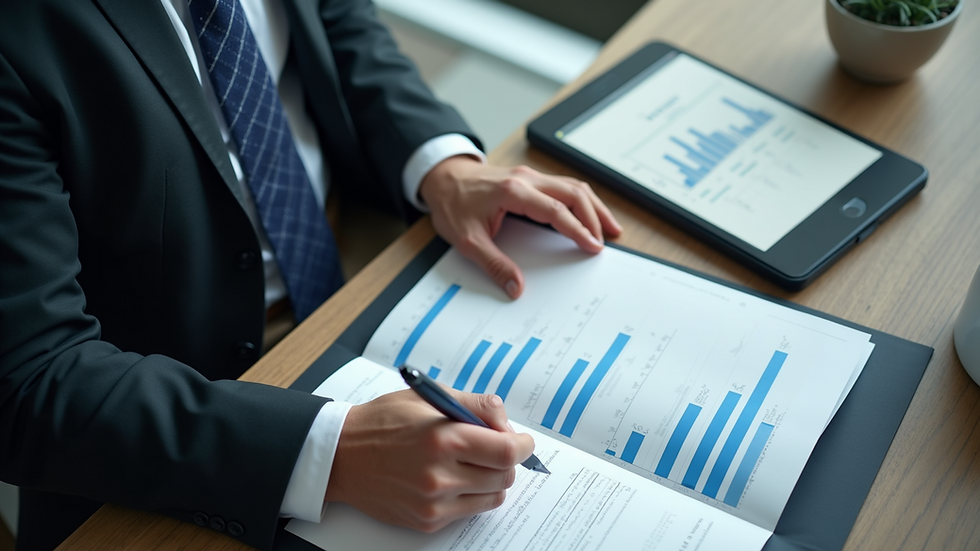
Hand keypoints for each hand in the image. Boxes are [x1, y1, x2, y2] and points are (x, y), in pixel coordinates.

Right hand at [325, 389, 534, 531]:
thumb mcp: (429, 397)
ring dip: (491, 479)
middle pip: (504, 475)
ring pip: (492, 497)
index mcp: (443, 438)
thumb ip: (476, 405)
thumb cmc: (383, 421)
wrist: (341, 455)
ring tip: (470, 463)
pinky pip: (469, 511)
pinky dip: (469, 495)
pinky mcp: (427, 520)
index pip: (507, 450)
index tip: (522, 440)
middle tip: (492, 447)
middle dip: (506, 460)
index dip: (523, 445)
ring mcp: (433, 502)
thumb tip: (506, 423)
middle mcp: (439, 474)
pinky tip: (450, 478)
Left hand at [420, 156, 622, 298]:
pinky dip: (581, 199)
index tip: (593, 246)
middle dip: (595, 216)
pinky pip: (563, 185)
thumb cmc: (452, 204)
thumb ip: (494, 265)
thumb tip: (515, 287)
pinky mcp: (530, 178)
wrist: (442, 178)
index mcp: (512, 192)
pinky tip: (588, 212)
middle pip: (573, 193)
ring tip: (609, 227)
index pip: (555, 210)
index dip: (578, 229)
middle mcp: (526, 179)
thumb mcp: (467, 240)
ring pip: (572, 185)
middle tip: (608, 239)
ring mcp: (529, 175)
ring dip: (593, 206)